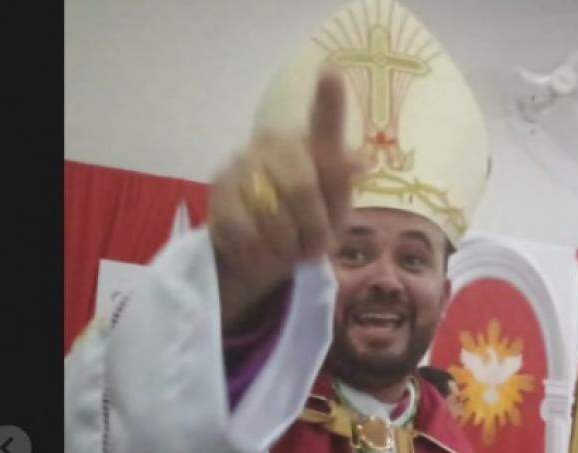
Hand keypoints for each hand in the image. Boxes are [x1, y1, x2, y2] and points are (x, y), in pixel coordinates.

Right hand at [208, 69, 364, 329]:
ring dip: (288, 245)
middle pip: (301, 186)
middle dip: (313, 227)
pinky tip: (262, 250)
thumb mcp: (332, 211)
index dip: (328, 101)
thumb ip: (340, 187)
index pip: (323, 122)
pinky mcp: (218, 189)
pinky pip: (245, 229)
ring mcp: (242, 162)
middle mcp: (275, 144)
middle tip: (316, 248)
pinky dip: (260, 251)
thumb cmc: (305, 225)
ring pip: (273, 214)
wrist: (260, 253)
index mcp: (311, 146)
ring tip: (289, 250)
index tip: (332, 73)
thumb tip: (359, 161)